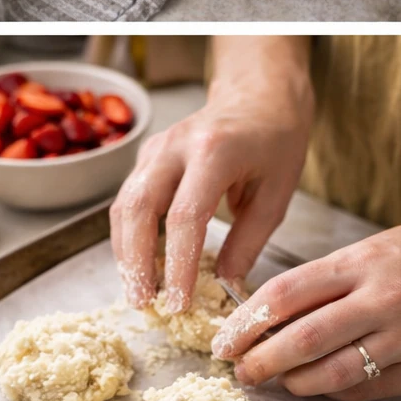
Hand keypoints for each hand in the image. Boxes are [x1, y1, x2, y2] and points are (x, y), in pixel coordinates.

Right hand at [109, 37, 313, 309]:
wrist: (261, 96)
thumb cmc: (276, 142)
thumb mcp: (276, 193)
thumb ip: (248, 241)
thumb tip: (224, 286)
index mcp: (215, 151)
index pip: (185, 217)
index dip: (178, 265)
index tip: (178, 304)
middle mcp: (177, 145)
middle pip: (137, 208)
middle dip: (135, 262)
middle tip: (143, 303)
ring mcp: (157, 147)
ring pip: (124, 204)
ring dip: (126, 252)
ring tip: (140, 292)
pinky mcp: (148, 155)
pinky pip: (129, 199)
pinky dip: (130, 235)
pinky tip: (141, 264)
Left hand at [211, 224, 400, 400]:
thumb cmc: (400, 255)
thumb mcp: (357, 253)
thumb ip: (314, 285)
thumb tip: (258, 321)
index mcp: (360, 262)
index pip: (286, 294)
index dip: (245, 322)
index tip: (223, 341)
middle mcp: (383, 297)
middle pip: (305, 339)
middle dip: (262, 362)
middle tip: (242, 371)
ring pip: (333, 374)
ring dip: (295, 384)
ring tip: (278, 380)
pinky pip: (365, 390)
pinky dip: (333, 393)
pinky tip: (318, 384)